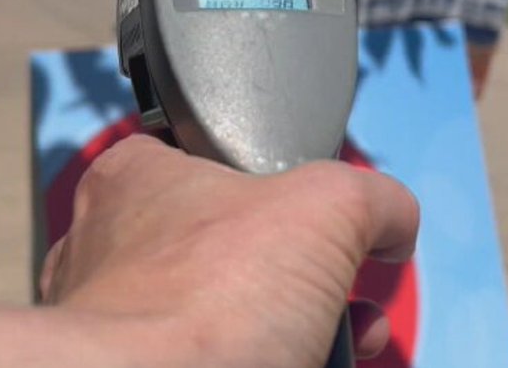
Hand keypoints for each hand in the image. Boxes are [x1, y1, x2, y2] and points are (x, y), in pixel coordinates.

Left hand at [40, 135, 419, 367]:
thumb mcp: (330, 205)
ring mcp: (119, 324)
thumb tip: (393, 224)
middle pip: (236, 249)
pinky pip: (215, 359)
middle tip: (341, 292)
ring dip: (297, 330)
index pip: (214, 160)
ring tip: (338, 342)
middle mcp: (113, 247)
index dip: (280, 185)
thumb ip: (373, 197)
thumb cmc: (208, 299)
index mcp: (137, 179)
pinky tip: (302, 366)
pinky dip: (267, 363)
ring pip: (227, 317)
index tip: (318, 215)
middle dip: (307, 276)